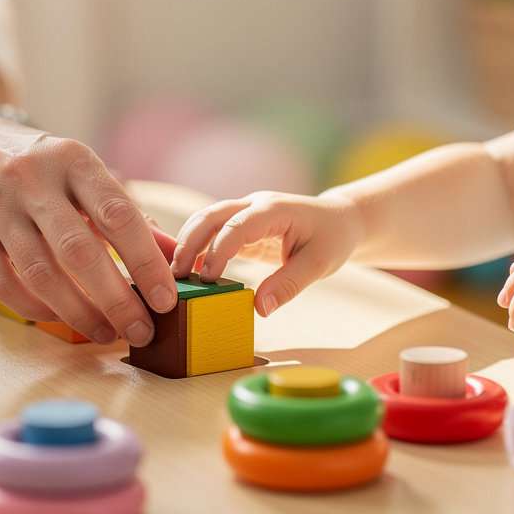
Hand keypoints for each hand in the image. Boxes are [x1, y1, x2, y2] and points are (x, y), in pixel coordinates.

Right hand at [0, 112, 176, 346]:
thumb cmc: (30, 164)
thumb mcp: (78, 172)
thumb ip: (123, 213)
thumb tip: (171, 255)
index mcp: (72, 159)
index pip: (118, 213)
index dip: (146, 260)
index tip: (165, 299)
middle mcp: (32, 179)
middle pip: (80, 251)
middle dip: (117, 299)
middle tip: (142, 330)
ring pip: (41, 274)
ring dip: (79, 313)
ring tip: (107, 334)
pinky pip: (3, 284)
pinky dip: (36, 310)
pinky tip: (60, 321)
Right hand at [171, 190, 363, 316]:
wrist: (339, 221)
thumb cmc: (332, 239)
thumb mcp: (319, 264)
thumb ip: (289, 285)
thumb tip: (259, 309)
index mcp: (273, 209)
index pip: (236, 225)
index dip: (218, 251)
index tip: (207, 279)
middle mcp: (254, 205)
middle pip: (211, 215)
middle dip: (189, 242)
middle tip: (174, 274)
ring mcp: (246, 212)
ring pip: (206, 220)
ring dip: (188, 244)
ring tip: (174, 275)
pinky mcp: (242, 226)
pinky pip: (214, 233)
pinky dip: (198, 249)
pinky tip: (189, 273)